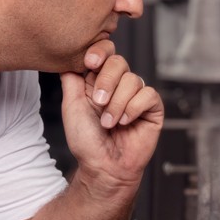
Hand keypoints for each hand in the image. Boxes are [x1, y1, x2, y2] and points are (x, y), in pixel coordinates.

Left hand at [60, 41, 163, 191]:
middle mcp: (118, 86)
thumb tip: (67, 57)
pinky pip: (148, 95)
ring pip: (133, 80)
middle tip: (98, 103)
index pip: (104, 53)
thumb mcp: (71, 105)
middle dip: (106, 82)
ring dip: (117, 104)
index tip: (89, 63)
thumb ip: (71, 79)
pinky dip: (134, 108)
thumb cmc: (86, 141)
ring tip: (109, 123)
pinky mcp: (152, 108)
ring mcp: (136, 96)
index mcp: (98, 81)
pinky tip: (126, 122)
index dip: (99, 52)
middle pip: (118, 61)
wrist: (103, 167)